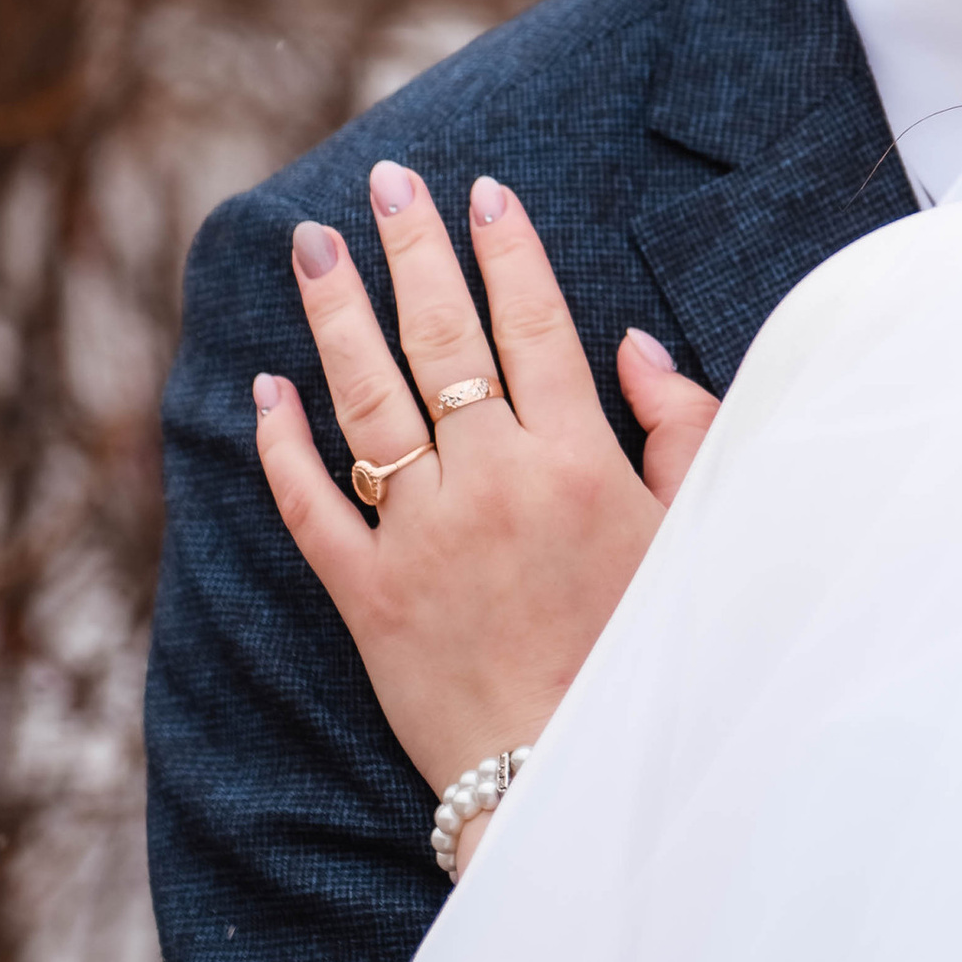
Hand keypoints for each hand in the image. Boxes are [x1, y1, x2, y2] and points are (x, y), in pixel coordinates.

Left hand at [253, 159, 719, 803]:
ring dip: (336, 315)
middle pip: (444, 340)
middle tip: (387, 185)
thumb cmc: (645, 655)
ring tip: (312, 247)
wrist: (570, 776)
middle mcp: (493, 482)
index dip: (508, 252)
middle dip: (415, 251)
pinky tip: (267, 387)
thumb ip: (679, 429)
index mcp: (579, 461)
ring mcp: (422, 535)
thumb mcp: (695, 534)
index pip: (536, 325)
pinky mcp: (366, 594)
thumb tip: (632, 344)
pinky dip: (282, 442)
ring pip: (366, 400)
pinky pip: (310, 503)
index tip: (482, 193)